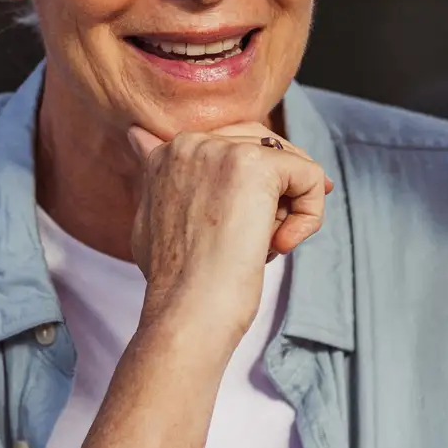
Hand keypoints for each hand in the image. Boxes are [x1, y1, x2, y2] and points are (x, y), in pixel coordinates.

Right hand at [129, 123, 331, 338]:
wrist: (186, 311)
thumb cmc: (175, 281)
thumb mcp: (152, 218)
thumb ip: (157, 178)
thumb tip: (138, 136)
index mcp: (167, 153)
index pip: (232, 148)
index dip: (253, 187)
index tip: (255, 220)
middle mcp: (191, 142)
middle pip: (265, 148)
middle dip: (275, 195)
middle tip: (267, 238)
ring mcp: (223, 150)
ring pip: (289, 164)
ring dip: (289, 210)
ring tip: (266, 246)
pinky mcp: (257, 165)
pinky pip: (310, 176)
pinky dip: (310, 215)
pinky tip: (282, 245)